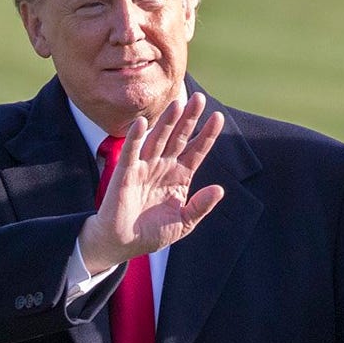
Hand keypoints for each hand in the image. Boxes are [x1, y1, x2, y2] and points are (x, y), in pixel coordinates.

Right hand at [77, 93, 224, 271]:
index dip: (207, 135)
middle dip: (189, 119)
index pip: (196, 151)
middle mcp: (163, 166)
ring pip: (158, 139)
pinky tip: (141, 123)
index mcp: (180, 176)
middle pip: (179, 138)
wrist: (124, 243)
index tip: (218, 117)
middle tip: (199, 98)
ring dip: (167, 122)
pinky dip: (135, 138)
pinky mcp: (126, 173)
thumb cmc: (152, 233)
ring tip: (177, 103)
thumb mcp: (184, 223)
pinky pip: (131, 152)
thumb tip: (220, 190)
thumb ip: (201, 206)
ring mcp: (145, 167)